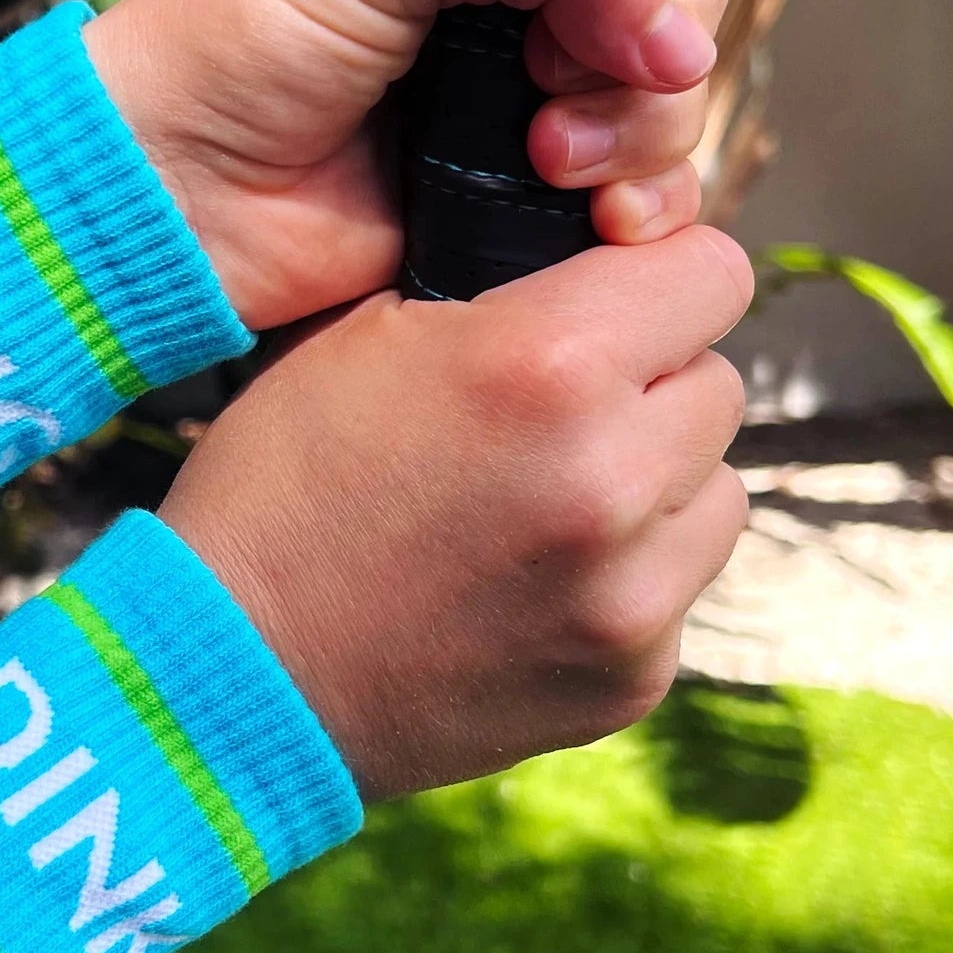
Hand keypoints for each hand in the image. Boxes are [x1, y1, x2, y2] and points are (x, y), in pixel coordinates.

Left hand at [84, 0, 734, 329]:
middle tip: (547, 64)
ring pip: (672, 107)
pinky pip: (640, 204)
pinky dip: (644, 205)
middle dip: (650, 33)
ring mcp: (525, 115)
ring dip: (638, 127)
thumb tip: (672, 14)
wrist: (173, 187)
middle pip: (682, 0)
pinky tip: (592, 209)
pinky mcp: (517, 210)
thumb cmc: (237, 40)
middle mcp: (521, 12)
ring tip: (541, 148)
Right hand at [158, 226, 752, 798]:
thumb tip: (595, 280)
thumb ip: (500, 295)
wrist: (233, 671)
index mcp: (548, 364)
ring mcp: (631, 596)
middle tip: (554, 413)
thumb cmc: (280, 487)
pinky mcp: (630, 681)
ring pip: (718, 492)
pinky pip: (676, 591)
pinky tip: (526, 584)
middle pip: (720, 383)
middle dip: (651, 383)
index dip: (658, 277)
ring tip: (545, 502)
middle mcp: (615, 479)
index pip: (711, 272)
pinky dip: (625, 577)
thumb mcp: (363, 337)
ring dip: (656, 483)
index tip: (616, 303)